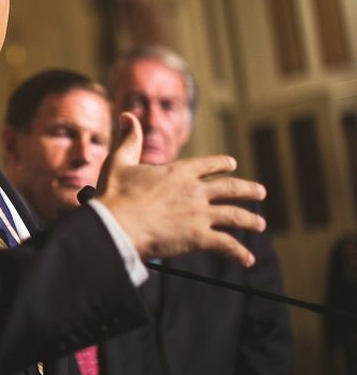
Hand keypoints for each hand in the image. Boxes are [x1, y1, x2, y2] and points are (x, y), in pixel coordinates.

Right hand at [97, 113, 266, 266]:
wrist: (116, 224)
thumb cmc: (115, 194)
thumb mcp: (119, 161)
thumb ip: (129, 139)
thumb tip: (126, 115)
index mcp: (178, 171)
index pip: (208, 164)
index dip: (222, 164)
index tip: (232, 164)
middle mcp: (194, 190)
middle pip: (231, 188)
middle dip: (249, 190)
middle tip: (261, 192)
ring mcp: (199, 214)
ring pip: (235, 216)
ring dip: (250, 220)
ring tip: (259, 224)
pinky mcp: (199, 237)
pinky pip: (227, 245)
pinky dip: (240, 253)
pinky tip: (247, 259)